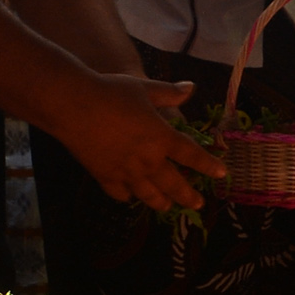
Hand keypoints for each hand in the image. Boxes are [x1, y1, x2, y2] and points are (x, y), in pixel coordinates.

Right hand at [51, 69, 221, 210]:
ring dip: (162, 202)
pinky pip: (121, 194)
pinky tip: (130, 195)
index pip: (192, 156)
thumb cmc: (111, 92)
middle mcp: (148, 161)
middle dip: (189, 196)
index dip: (209, 165)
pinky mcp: (104, 177)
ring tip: (168, 207)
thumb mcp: (144, 88)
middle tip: (197, 204)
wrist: (73, 105)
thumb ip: (169, 93)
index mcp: (162, 138)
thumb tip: (191, 87)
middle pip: (174, 185)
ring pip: (149, 196)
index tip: (221, 173)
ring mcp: (126, 173)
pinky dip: (128, 196)